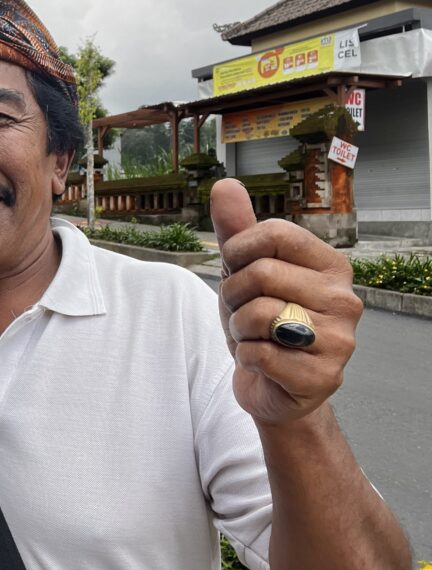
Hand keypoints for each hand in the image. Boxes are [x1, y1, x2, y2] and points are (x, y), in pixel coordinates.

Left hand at [210, 179, 361, 424]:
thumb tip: (225, 184)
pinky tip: (261, 361)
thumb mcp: (244, 272)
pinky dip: (246, 358)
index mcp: (331, 266)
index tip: (236, 268)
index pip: (274, 232)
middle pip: (261, 274)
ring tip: (254, 336)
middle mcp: (345, 300)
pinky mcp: (323, 377)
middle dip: (233, 295)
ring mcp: (340, 341)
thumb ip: (237, 229)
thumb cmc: (261, 322)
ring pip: (258, 315)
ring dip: (238, 328)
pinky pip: (259, 354)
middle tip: (242, 312)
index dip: (238, 250)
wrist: (272, 385)